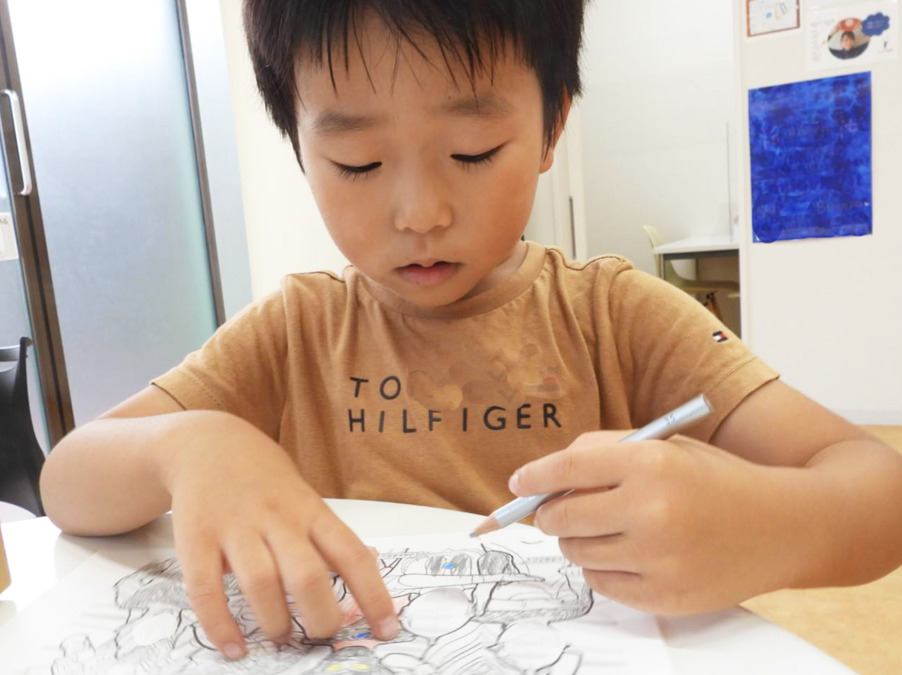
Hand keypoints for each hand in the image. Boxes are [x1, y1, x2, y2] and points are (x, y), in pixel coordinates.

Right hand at [162, 414, 397, 659]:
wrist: (206, 443)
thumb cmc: (266, 480)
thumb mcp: (306, 498)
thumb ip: (330, 535)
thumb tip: (372, 566)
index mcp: (311, 510)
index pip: (351, 554)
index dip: (373, 595)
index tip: (388, 628)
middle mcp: (276, 519)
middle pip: (307, 575)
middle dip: (321, 617)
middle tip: (324, 636)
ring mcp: (235, 528)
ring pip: (261, 583)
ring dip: (275, 622)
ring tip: (281, 638)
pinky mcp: (196, 539)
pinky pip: (206, 589)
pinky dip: (220, 625)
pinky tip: (233, 647)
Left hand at [509, 432, 793, 614]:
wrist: (784, 526)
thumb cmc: (716, 480)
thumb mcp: (665, 447)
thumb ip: (604, 452)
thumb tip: (545, 476)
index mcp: (650, 463)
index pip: (568, 469)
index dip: (534, 477)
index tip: (517, 485)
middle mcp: (651, 510)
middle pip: (561, 517)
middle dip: (550, 514)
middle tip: (556, 512)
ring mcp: (658, 558)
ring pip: (576, 552)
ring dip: (577, 541)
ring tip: (604, 529)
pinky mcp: (664, 595)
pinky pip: (600, 583)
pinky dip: (602, 568)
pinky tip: (627, 554)